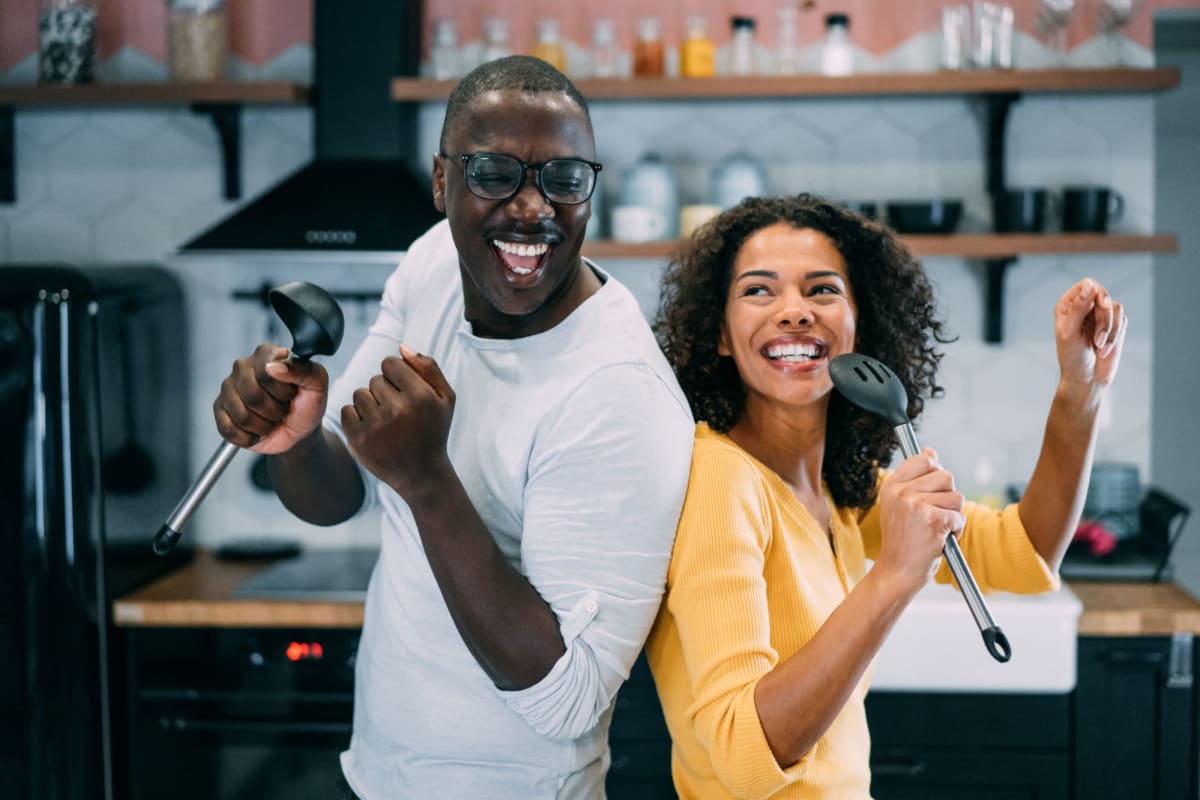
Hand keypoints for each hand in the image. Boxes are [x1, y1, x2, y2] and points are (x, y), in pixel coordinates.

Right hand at [213, 343, 329, 453]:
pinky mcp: (220, 408)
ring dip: (263, 425)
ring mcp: (228, 387)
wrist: (299, 432)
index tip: (292, 393)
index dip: (283, 391)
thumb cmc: (306, 405)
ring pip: (241, 415)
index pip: (267, 372)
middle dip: (274, 411)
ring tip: (270, 418)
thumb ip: (304, 370)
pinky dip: (248, 437)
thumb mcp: (318, 386)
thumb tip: (274, 366)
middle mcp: (243, 366)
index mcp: (267, 354)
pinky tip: (257, 430)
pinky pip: (229, 429)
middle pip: (253, 396)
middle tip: (282, 409)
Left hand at [341, 344, 456, 497]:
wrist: (422, 474)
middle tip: (398, 410)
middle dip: (385, 390)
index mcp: (420, 397)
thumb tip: (401, 348)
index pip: (390, 363)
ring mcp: (376, 426)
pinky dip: (357, 417)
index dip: (396, 374)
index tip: (403, 389)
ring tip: (385, 419)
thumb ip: (428, 367)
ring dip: (370, 403)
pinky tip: (373, 428)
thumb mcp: (445, 398)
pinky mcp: (358, 439)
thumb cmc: (434, 431)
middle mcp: (397, 410)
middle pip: (375, 379)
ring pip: (360, 393)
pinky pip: (347, 410)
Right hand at [875, 449, 965, 593]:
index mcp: (892, 486)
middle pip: (946, 476)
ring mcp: (916, 506)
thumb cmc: (902, 540)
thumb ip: (915, 478)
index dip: (935, 472)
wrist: (896, 572)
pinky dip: (956, 530)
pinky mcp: (933, 521)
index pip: (924, 459)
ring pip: (956, 497)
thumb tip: (930, 451)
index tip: (932, 489)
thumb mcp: (898, 504)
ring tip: (936, 529)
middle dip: (948, 497)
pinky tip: (941, 539)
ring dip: (953, 515)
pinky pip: (960, 517)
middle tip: (934, 514)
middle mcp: (901, 493)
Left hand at [1055, 277, 1126, 390]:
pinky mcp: (1114, 325)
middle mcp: (1084, 306)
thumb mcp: (1070, 332)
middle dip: (1103, 318)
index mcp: (1068, 305)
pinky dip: (1115, 335)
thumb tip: (1090, 286)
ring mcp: (1100, 315)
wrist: (1086, 378)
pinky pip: (1123, 319)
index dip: (1096, 293)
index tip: (1100, 306)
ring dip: (1109, 330)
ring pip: (1115, 308)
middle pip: (1104, 295)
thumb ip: (1079, 308)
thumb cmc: (1072, 357)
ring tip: (1099, 347)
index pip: (1087, 284)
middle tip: (1097, 340)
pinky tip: (1104, 350)